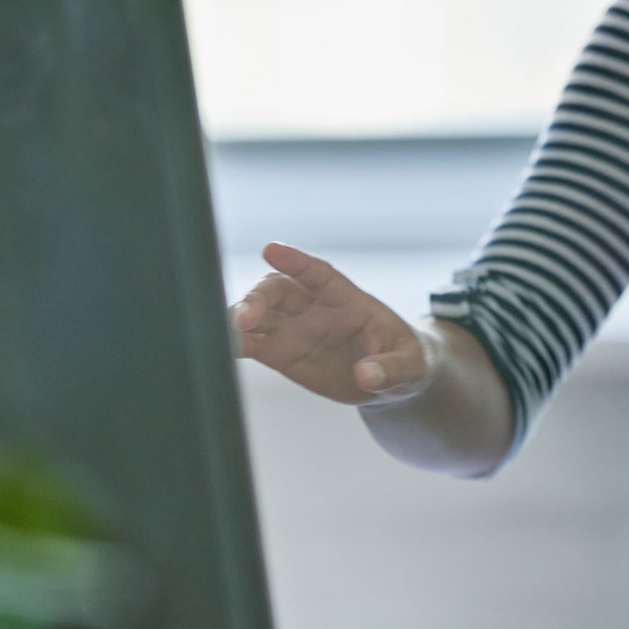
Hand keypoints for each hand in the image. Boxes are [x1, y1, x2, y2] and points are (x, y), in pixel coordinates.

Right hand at [233, 243, 431, 403]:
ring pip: (256, 313)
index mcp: (348, 299)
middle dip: (258, 299)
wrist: (390, 379)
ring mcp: (293, 329)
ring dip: (237, 319)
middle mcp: (314, 308)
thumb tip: (367, 376)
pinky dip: (232, 344)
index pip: (319, 274)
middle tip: (245, 318)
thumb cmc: (406, 361)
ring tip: (227, 334)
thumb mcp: (410, 367)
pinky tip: (217, 350)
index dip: (296, 261)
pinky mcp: (279, 353)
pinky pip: (249, 344)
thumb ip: (390, 369)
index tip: (270, 249)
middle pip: (277, 291)